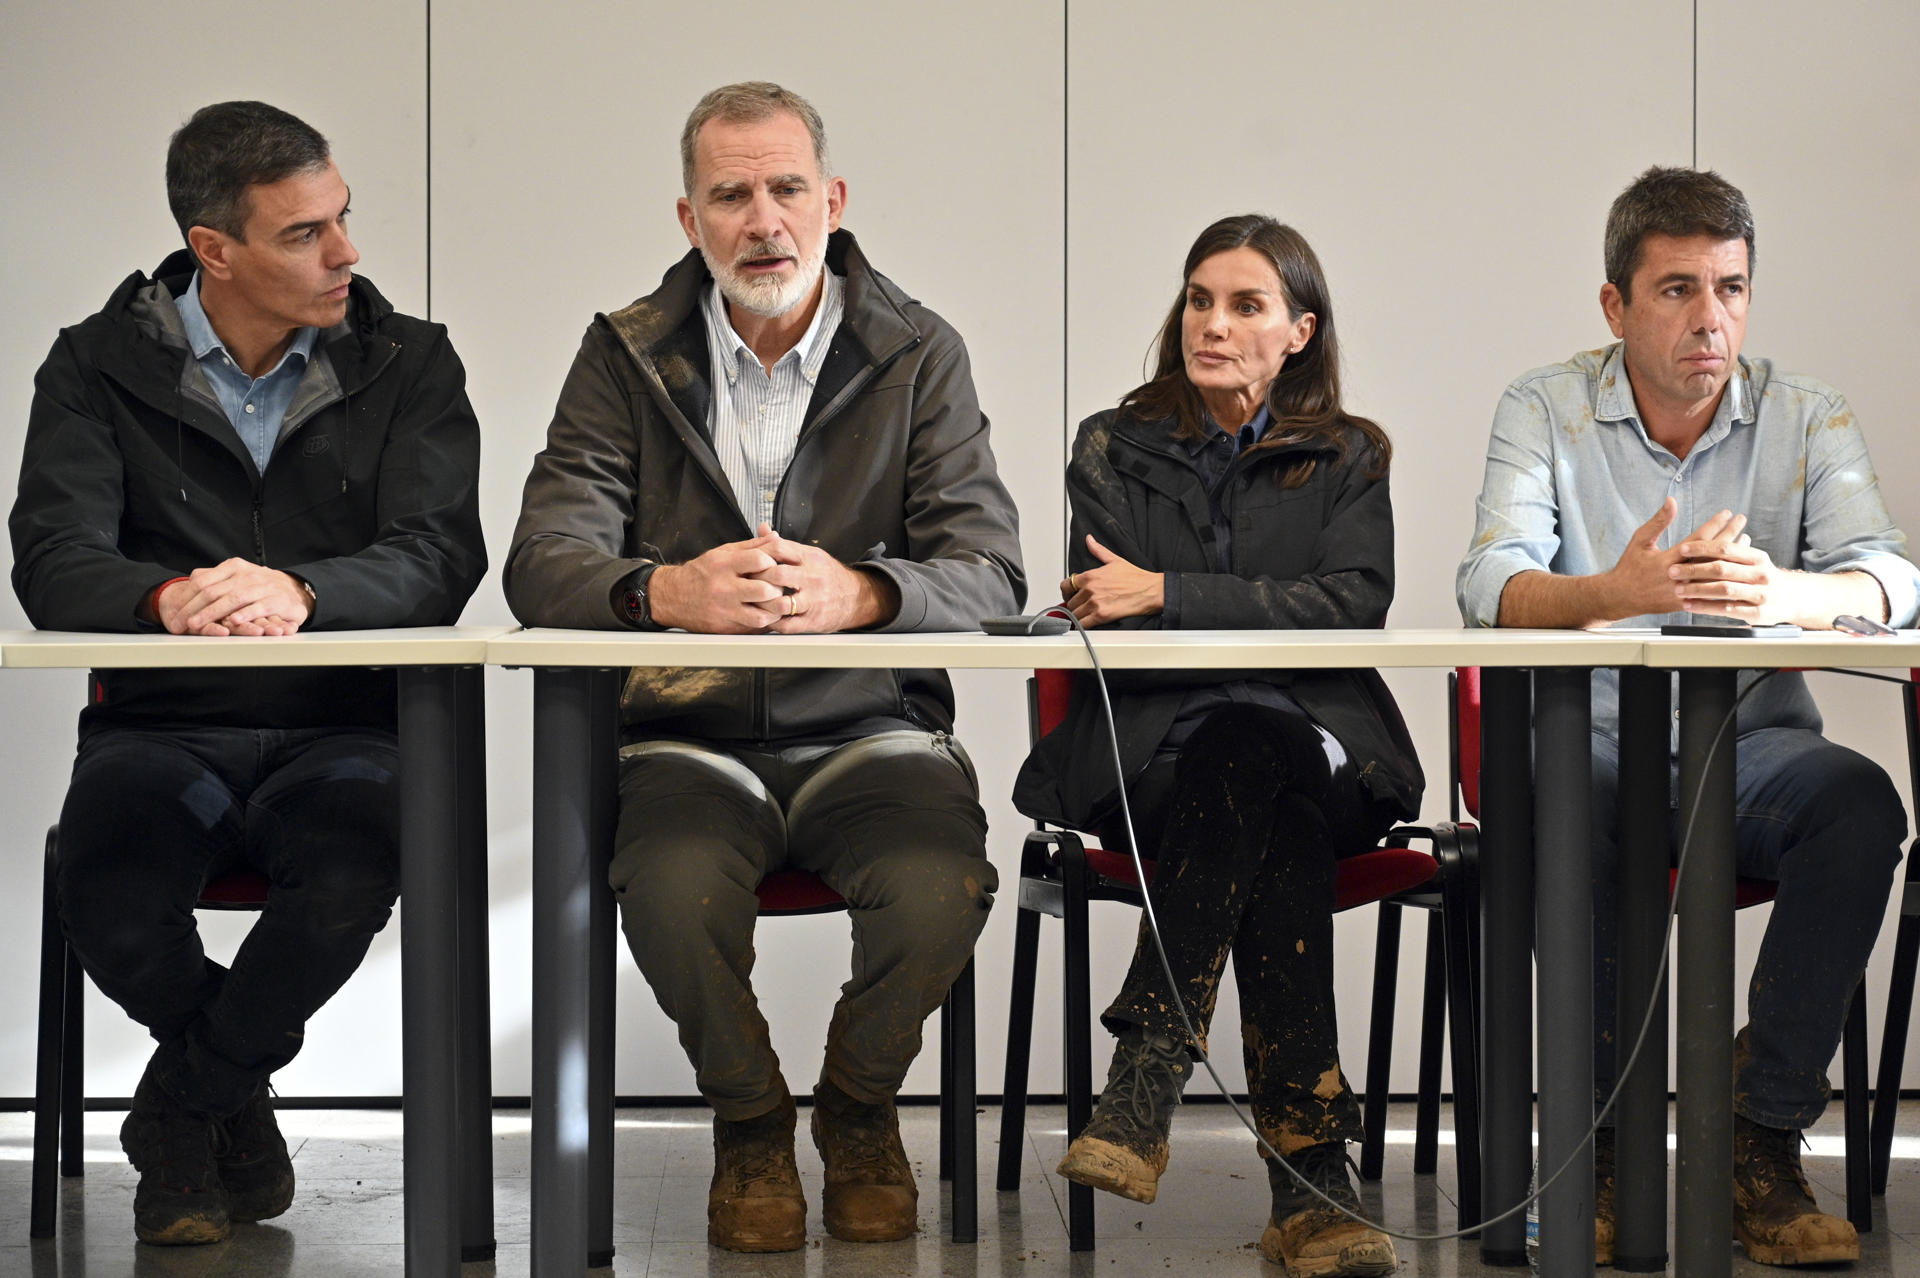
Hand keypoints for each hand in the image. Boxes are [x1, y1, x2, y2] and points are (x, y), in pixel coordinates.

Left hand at [159, 559, 311, 635]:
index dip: (185, 599)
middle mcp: (246, 574)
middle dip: (193, 610)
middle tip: (179, 624)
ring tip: (197, 624)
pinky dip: (247, 614)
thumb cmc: (260, 586)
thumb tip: (192, 578)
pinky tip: (235, 621)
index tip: (173, 615)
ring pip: (232, 599)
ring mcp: (262, 586)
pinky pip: (259, 607)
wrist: (294, 589)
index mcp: (233, 567)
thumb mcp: (238, 576)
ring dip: (212, 613)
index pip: (202, 581)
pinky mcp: (277, 600)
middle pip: (213, 591)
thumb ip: (216, 577)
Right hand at [648, 530, 784, 633]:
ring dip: (773, 610)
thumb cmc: (701, 573)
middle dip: (777, 588)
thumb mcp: (723, 552)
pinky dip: (763, 621)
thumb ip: (752, 546)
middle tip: (778, 586)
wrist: (672, 596)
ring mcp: (724, 610)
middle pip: (764, 590)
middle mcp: (723, 588)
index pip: (760, 560)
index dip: (772, 562)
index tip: (772, 565)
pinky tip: (764, 613)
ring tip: (773, 603)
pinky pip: (752, 628)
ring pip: (762, 615)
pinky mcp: (724, 627)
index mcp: (723, 565)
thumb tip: (775, 537)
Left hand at [745, 524, 899, 633]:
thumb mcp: (809, 554)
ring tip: (753, 602)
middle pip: (777, 575)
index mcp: (810, 558)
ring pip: (781, 603)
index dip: (760, 554)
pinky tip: (765, 617)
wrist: (856, 597)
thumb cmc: (826, 574)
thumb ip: (784, 545)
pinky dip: (772, 622)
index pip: (779, 548)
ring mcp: (814, 600)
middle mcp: (812, 578)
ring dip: (763, 604)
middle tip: (745, 582)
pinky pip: (788, 625)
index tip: (749, 560)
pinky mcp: (814, 620)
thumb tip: (762, 528)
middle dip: (757, 578)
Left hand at [1060, 534, 1162, 624]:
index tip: (1070, 595)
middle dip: (1075, 605)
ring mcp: (1095, 603)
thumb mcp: (1115, 560)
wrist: (1150, 591)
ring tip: (1086, 615)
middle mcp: (1090, 589)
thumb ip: (1098, 550)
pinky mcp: (1101, 616)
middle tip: (1082, 606)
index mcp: (1090, 576)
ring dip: (1079, 616)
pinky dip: (1083, 625)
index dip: (1067, 592)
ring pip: (1075, 614)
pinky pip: (1083, 624)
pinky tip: (1088, 623)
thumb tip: (1089, 540)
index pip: (1065, 585)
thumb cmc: (1136, 578)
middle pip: (1070, 602)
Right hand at [1599, 500, 1745, 618]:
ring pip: (1716, 573)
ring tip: (1745, 539)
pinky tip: (1734, 565)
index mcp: (1668, 560)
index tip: (1726, 513)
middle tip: (1741, 520)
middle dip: (1730, 535)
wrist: (1621, 598)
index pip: (1698, 539)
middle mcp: (1679, 575)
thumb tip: (1671, 502)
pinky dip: (1725, 574)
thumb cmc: (1629, 568)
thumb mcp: (1640, 541)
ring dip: (1732, 555)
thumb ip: (1658, 522)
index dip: (1714, 525)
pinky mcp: (1687, 601)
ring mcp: (1685, 590)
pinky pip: (1712, 588)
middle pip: (1712, 554)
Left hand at [1671, 529, 1800, 623]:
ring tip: (1678, 589)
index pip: (1726, 549)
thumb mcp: (1755, 561)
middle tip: (1673, 571)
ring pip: (1724, 590)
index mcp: (1757, 558)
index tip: (1682, 549)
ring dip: (1697, 589)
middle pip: (1722, 569)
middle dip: (1694, 569)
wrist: (1793, 599)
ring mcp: (1760, 594)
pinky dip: (1706, 607)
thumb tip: (1709, 533)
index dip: (1702, 548)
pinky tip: (1691, 605)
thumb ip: (1734, 551)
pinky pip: (1727, 609)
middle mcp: (1760, 574)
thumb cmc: (1765, 577)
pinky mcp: (1757, 613)